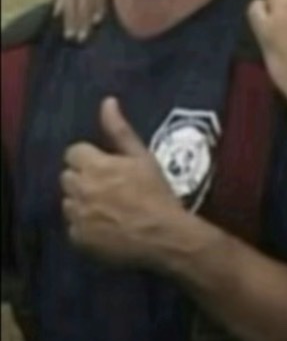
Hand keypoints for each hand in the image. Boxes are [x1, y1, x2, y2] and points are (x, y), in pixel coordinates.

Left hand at [61, 98, 181, 266]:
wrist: (164, 235)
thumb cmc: (157, 193)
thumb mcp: (143, 157)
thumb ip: (120, 130)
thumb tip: (107, 101)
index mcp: (94, 165)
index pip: (74, 152)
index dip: (91, 158)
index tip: (108, 166)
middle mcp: (79, 188)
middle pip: (68, 176)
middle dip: (84, 178)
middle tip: (109, 186)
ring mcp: (76, 215)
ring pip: (68, 201)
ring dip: (82, 201)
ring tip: (108, 207)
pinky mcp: (77, 238)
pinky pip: (73, 226)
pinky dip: (86, 225)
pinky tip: (106, 226)